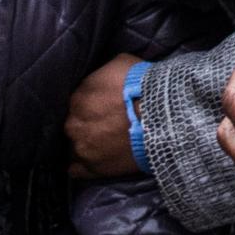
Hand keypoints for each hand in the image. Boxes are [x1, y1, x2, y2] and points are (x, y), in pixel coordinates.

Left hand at [65, 53, 142, 179]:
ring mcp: (82, 149)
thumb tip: (104, 77)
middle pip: (74, 125)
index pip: (77, 103)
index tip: (102, 108)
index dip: (90, 105)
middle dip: (86, 126)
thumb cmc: (143, 87)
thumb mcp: (121, 63)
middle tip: (104, 126)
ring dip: (85, 146)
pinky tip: (95, 162)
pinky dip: (83, 167)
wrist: (161, 120)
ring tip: (102, 146)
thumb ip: (104, 73)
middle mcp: (73, 124)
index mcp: (77, 98)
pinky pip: (77, 171)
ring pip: (74, 148)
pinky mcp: (93, 170)